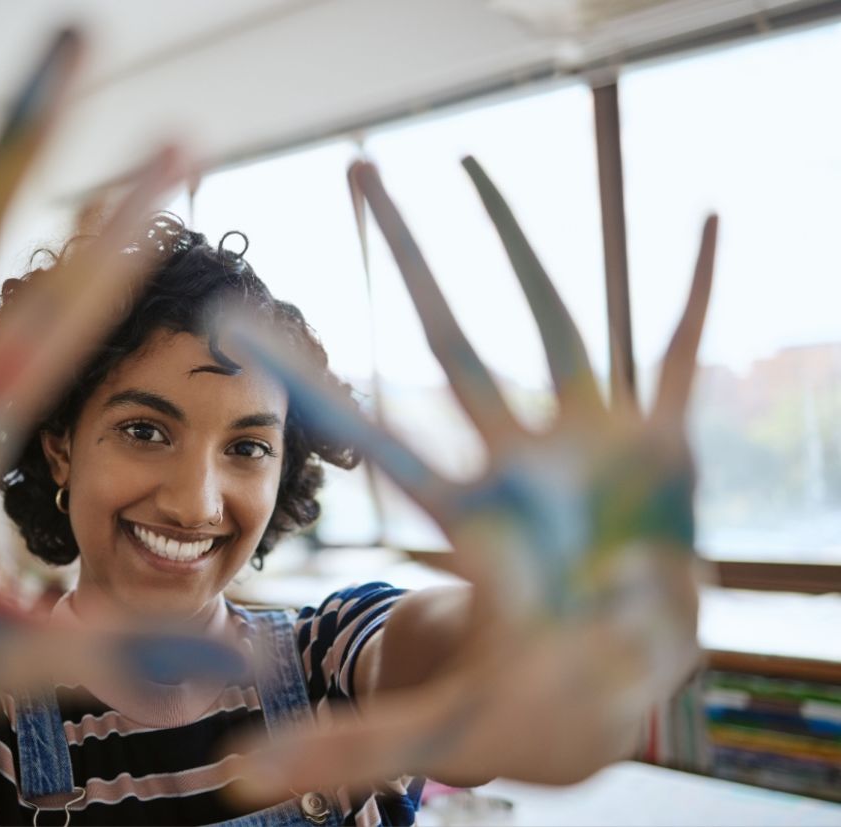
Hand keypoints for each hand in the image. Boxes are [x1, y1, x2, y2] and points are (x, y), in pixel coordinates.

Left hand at [224, 157, 715, 793]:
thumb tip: (233, 784)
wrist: (610, 681)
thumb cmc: (528, 697)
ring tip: (479, 154)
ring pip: (553, 314)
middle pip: (452, 334)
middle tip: (357, 168)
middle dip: (410, 252)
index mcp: (463, 509)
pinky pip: (679, 352)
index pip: (374, 429)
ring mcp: (583, 439)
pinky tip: (702, 221)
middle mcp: (513, 454)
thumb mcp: (446, 729)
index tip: (238, 317)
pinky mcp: (658, 445)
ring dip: (524, 237)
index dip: (314, 378)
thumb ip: (350, 751)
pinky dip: (692, 292)